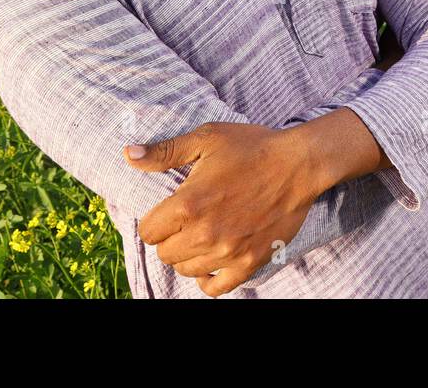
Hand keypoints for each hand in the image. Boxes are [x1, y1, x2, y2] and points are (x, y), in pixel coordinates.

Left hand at [125, 121, 319, 296]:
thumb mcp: (206, 139)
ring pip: (186, 270)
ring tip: (202, 235)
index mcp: (188, 204)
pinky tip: (212, 260)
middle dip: (170, 237)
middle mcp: (204, 233)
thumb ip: (164, 151)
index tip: (169, 210)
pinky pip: (215, 288)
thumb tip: (129, 154)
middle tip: (187, 221)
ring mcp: (227, 251)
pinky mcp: (249, 262)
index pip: (148, 231)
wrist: (299, 163)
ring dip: (188, 255)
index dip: (155, 220)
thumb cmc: (252, 147)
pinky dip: (208, 278)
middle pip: (165, 254)